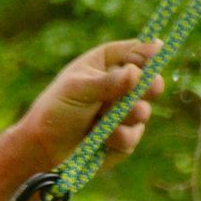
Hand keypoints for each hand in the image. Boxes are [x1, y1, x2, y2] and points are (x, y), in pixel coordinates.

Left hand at [16, 39, 165, 169]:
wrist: (43, 149)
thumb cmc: (55, 111)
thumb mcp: (76, 89)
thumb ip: (107, 82)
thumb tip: (136, 73)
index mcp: (107, 63)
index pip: (138, 51)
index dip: (150, 53)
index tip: (157, 53)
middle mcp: (120, 86)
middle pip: (151, 80)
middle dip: (149, 86)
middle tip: (144, 89)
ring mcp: (124, 112)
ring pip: (143, 111)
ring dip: (126, 115)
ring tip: (103, 118)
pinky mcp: (124, 137)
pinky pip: (133, 136)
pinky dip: (118, 137)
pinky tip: (100, 138)